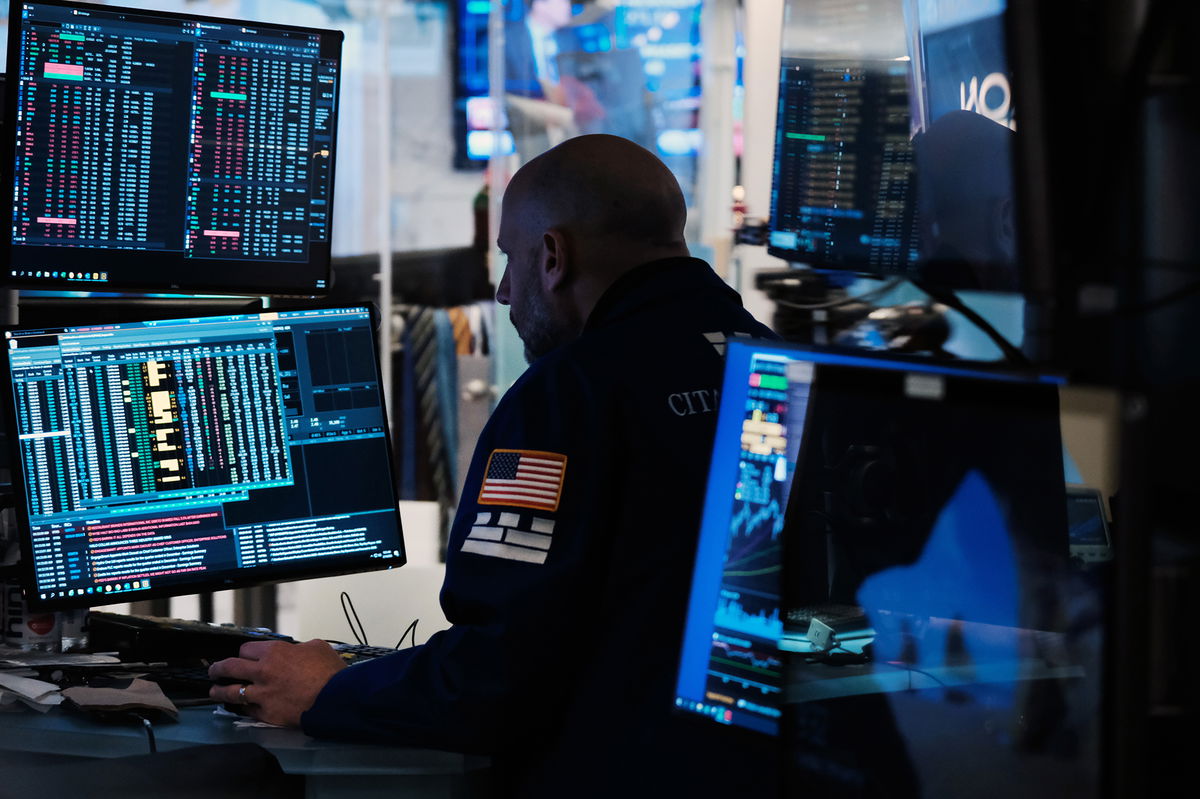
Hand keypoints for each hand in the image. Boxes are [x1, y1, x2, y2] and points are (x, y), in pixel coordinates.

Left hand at [208, 639, 346, 726]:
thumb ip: (298, 648)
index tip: (244, 656)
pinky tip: (238, 708)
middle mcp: (262, 672)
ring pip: (232, 692)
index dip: (244, 653)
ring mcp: (262, 695)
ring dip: (220, 691)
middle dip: (218, 669)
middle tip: (214, 671)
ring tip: (215, 691)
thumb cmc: (329, 671)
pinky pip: (247, 710)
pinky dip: (243, 708)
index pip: (245, 649)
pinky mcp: (267, 714)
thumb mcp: (316, 647)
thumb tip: (295, 652)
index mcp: (274, 652)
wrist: (335, 698)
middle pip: (230, 668)